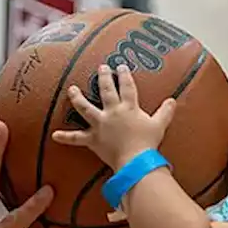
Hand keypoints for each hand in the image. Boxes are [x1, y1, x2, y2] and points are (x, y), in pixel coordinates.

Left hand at [51, 64, 175, 170]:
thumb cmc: (148, 143)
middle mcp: (112, 112)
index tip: (121, 66)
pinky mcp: (93, 139)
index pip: (127, 86)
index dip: (124, 75)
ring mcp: (100, 124)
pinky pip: (77, 138)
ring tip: (71, 89)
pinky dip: (66, 137)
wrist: (136, 160)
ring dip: (77, 98)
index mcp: (128, 107)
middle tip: (101, 68)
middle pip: (106, 90)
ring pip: (85, 108)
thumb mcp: (160, 125)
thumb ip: (165, 112)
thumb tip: (173, 101)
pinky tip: (54, 135)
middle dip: (104, 77)